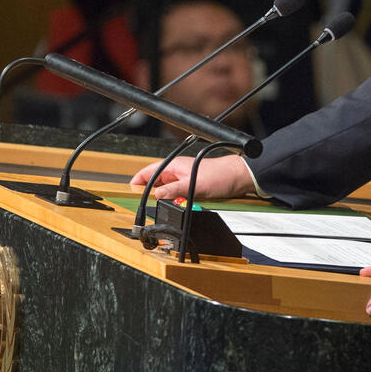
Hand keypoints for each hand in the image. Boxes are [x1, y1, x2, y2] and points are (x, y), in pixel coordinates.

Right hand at [130, 155, 254, 201]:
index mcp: (174, 165)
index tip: (131, 192)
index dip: (138, 181)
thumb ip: (173, 190)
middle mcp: (177, 171)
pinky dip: (176, 201)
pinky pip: (178, 195)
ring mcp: (185, 179)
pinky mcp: (193, 187)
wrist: (239, 178)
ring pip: (167, 190)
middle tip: (146, 204)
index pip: (148, 172)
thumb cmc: (220, 175)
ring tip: (164, 206)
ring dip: (165, 198)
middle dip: (151, 193)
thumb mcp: (193, 185)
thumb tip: (156, 194)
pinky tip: (179, 206)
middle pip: (156, 183)